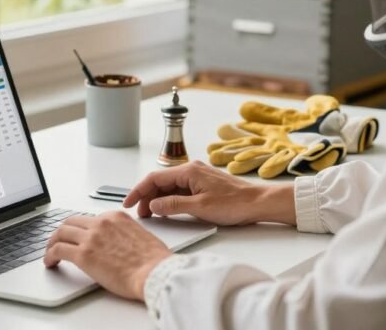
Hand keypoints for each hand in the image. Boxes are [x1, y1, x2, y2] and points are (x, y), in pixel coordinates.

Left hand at [44, 211, 171, 300]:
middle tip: (57, 242)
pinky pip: (58, 250)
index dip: (80, 229)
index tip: (77, 237)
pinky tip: (50, 262)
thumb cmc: (153, 260)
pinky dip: (50, 255)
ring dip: (52, 243)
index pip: (89, 219)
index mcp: (116, 217)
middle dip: (62, 232)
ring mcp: (91, 237)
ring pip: (61, 233)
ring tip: (50, 253)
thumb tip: (116, 244)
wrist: (154, 272)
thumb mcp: (140, 235)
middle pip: (71, 222)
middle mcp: (102, 223)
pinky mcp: (83, 255)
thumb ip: (124, 234)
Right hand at [123, 160, 294, 225]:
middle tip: (139, 213)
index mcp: (189, 171)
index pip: (155, 178)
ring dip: (157, 199)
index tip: (128, 203)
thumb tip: (154, 204)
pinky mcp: (202, 185)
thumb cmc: (235, 204)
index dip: (138, 191)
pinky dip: (169, 199)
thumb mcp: (200, 207)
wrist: (258, 203)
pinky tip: (167, 210)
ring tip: (151, 214)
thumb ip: (174, 205)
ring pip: (169, 186)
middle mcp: (191, 170)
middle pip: (160, 181)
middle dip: (146, 196)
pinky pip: (180, 190)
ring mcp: (197, 177)